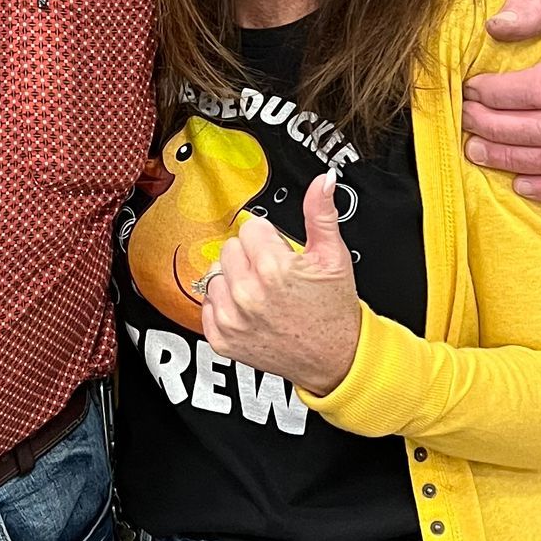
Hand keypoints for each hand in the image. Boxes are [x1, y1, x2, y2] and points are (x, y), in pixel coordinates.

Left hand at [202, 174, 360, 395]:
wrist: (335, 359)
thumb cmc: (333, 311)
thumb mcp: (333, 257)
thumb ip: (321, 214)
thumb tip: (323, 181)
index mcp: (273, 269)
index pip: (250, 228)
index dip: (270, 239)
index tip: (282, 254)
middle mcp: (248, 294)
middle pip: (230, 248)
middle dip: (252, 256)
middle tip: (275, 275)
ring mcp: (231, 319)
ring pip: (215, 273)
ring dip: (235, 279)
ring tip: (262, 292)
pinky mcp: (221, 338)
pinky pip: (206, 303)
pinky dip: (223, 304)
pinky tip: (249, 310)